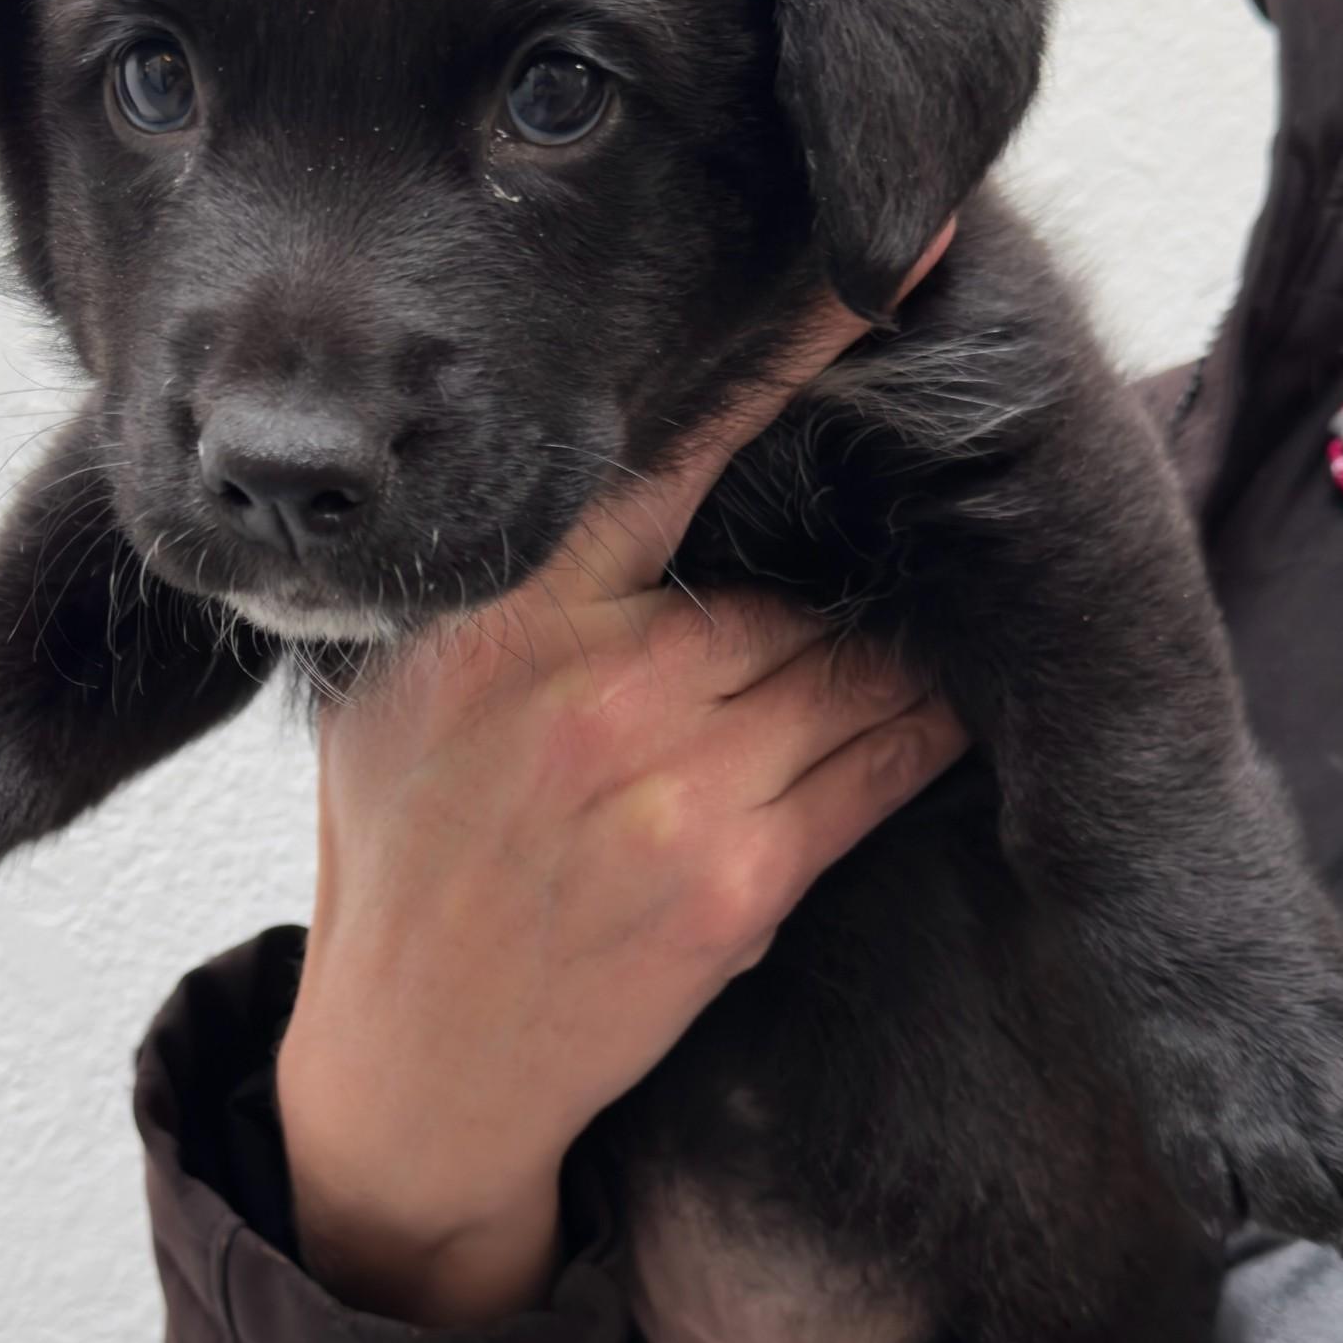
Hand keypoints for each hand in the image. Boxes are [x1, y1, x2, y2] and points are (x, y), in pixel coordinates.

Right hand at [277, 232, 962, 1322]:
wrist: (414, 1069)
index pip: (669, 456)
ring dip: (895, 650)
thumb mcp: (399, 695)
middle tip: (920, 504)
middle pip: (791, 584)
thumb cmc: (401, 860)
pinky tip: (943, 703)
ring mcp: (674, 790)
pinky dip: (917, 733)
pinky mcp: (738, 883)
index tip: (887, 273)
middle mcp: (594, 691)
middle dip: (848, 563)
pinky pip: (874, 772)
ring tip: (931, 609)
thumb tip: (614, 488)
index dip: (788, 356)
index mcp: (501, 619)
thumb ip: (504, 596)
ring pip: (851, 673)